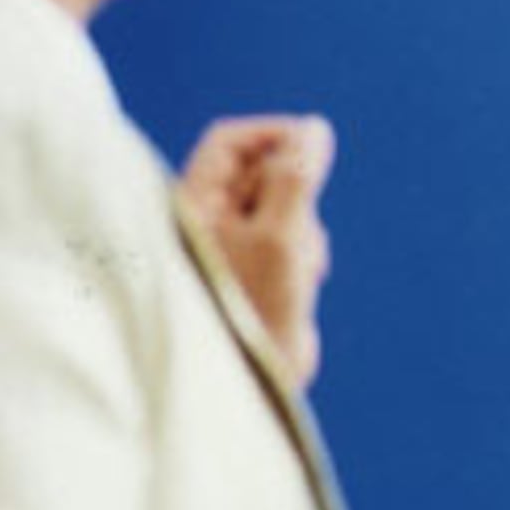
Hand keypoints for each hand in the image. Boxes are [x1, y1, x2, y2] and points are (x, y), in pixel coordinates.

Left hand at [177, 114, 335, 390]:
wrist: (256, 380)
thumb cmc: (252, 309)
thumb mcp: (281, 234)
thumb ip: (297, 177)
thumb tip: (314, 129)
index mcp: (194, 206)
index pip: (231, 141)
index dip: (274, 134)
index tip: (315, 144)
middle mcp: (208, 222)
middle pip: (264, 173)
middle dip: (296, 194)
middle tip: (299, 228)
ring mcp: (235, 248)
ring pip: (286, 209)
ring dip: (303, 232)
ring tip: (295, 273)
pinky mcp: (259, 273)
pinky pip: (292, 242)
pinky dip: (303, 256)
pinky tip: (298, 288)